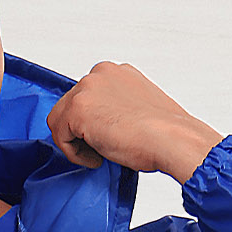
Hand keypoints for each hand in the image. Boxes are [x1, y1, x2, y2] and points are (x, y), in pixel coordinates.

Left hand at [45, 63, 220, 184]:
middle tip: (101, 150)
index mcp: (116, 72)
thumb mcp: (136, 110)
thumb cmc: (164, 132)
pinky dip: (73, 153)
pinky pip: (59, 135)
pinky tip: (97, 158)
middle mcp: (99, 73)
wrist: (172, 139)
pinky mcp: (78, 109)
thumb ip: (115, 108)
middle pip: (68, 106)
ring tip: (100, 155)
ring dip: (75, 142)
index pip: (86, 96)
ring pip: (59, 119)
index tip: (105, 139)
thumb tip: (102, 124)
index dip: (90, 123)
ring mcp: (87, 88)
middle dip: (80, 132)